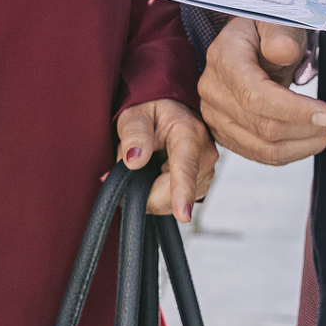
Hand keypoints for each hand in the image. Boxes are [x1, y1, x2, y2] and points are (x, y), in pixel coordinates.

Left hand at [115, 99, 216, 221]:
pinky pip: (173, 202)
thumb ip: (134, 134)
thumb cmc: (151, 111)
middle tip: (119, 172)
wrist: (171, 111)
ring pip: (170, 202)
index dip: (183, 193)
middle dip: (141, 190)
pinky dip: (156, 194)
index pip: (184, 168)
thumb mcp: (135, 114)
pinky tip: (152, 175)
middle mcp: (205, 155)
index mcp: (189, 134)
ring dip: (148, 192)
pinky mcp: (201, 184)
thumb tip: (134, 161)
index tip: (183, 215)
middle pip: (170, 194)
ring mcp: (206, 172)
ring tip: (142, 167)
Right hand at [197, 17, 325, 165]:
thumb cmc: (262, 31)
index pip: (256, 97)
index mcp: (223, 60)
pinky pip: (264, 155)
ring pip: (267, 149)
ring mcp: (216, 117)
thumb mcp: (273, 20)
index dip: (296, 111)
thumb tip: (284, 51)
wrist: (246, 44)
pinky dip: (297, 151)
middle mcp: (214, 92)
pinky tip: (317, 136)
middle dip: (314, 128)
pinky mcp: (227, 135)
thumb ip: (280, 34)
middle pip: (265, 128)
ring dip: (310, 144)